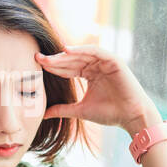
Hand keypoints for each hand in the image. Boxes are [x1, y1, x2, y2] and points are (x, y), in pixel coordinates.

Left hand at [35, 44, 156, 129]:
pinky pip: (95, 51)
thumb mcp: (81, 110)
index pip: (68, 68)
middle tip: (38, 59)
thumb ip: (63, 109)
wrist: (130, 116)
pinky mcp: (113, 60)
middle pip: (72, 60)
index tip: (36, 67)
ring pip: (81, 54)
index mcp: (89, 74)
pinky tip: (67, 50)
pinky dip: (82, 50)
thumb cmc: (110, 113)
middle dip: (55, 60)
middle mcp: (96, 66)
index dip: (53, 67)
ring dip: (65, 55)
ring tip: (50, 57)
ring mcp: (105, 62)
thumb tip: (43, 114)